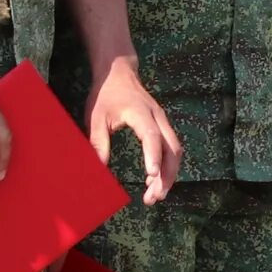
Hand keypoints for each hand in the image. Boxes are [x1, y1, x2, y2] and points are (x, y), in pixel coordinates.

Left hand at [85, 59, 180, 204]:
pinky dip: (167, 166)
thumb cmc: (106, 95)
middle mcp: (158, 118)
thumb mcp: (96, 117)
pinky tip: (153, 180)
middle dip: (166, 175)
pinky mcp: (162, 126)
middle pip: (172, 149)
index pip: (152, 136)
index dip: (153, 156)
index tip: (151, 175)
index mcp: (141, 113)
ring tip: (156, 195)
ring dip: (169, 174)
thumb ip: (98, 142)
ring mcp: (163, 122)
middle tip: (154, 197)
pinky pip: (171, 148)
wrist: (119, 73)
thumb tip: (98, 169)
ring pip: (175, 151)